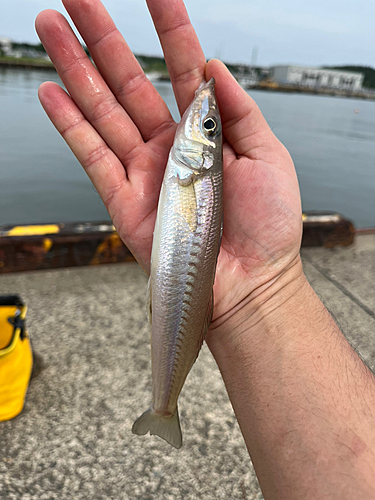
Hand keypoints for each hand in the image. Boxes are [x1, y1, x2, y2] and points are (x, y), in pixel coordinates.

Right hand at [36, 0, 301, 336]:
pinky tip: (52, 92)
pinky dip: (70, 125)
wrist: (251, 281)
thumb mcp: (269, 157)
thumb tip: (213, 67)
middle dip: (103, 36)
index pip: (181, 68)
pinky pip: (92, 156)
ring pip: (102, 111)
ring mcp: (144, 172)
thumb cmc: (268, 226)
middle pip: (129, 82)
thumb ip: (239, 109)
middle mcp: (169, 147)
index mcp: (205, 134)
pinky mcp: (124, 202)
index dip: (170, 27)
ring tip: (52, 28)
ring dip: (75, 69)